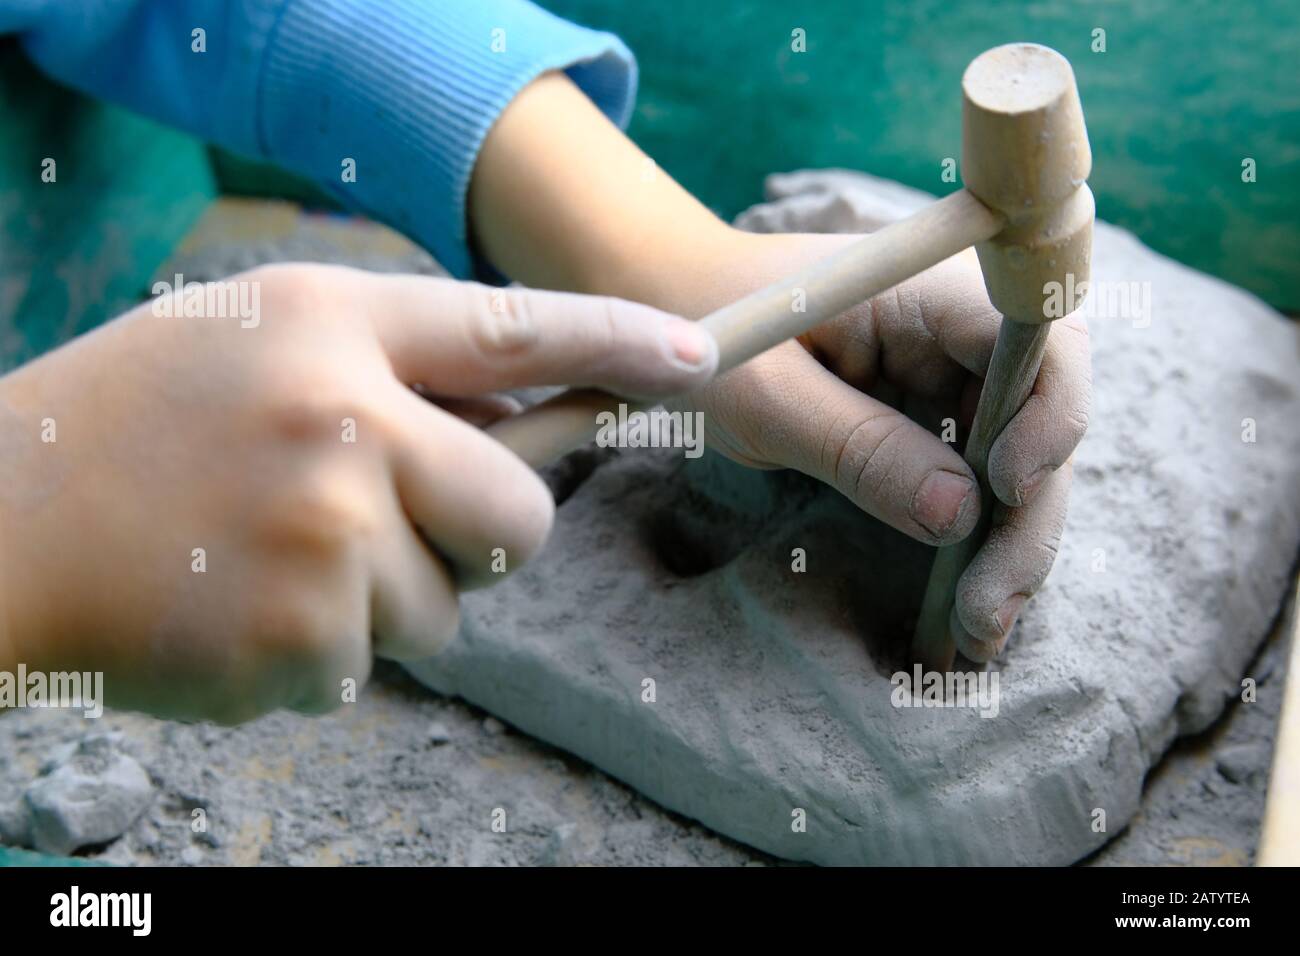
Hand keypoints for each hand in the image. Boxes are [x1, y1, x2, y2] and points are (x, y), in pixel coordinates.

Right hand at [0, 264, 716, 722]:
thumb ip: (393, 375)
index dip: (617, 342)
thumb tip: (527, 419)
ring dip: (384, 599)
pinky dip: (324, 652)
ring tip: (272, 559)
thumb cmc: (138, 428)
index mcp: (331, 326)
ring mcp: (327, 535)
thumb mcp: (262, 348)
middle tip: (391, 526)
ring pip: (450, 608)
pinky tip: (241, 607)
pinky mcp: (303, 639)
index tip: (702, 354)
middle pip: (521, 518)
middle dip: (485, 543)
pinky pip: (376, 664)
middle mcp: (344, 420)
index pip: (512, 330)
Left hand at [677, 231, 1090, 659]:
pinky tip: (966, 608)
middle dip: (1029, 515)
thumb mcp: (766, 395)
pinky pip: (976, 479)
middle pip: (1041, 415)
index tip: (1010, 489)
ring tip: (978, 631)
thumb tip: (960, 515)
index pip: (1033, 337)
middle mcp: (957, 328)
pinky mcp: (931, 418)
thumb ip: (858, 447)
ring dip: (1010, 544)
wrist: (673, 312)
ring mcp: (948, 376)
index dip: (1048, 413)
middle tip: (988, 610)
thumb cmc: (708, 332)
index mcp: (924, 289)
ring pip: (1019, 459)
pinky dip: (976, 542)